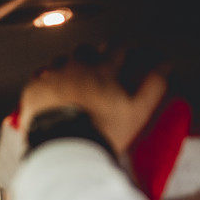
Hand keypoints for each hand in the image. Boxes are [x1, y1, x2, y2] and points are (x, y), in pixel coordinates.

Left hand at [20, 49, 167, 155]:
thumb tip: (166, 66)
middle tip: (93, 70)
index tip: (121, 57)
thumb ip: (152, 86)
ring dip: (65, 68)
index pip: (116, 49)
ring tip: (69, 84)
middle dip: (90, 57)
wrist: (64, 149)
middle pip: (84, 51)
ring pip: (58, 62)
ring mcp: (52, 78)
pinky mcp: (33, 91)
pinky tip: (48, 96)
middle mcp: (76, 68)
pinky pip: (37, 80)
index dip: (120, 51)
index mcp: (103, 71)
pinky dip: (43, 84)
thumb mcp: (137, 112)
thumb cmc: (102, 132)